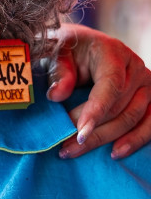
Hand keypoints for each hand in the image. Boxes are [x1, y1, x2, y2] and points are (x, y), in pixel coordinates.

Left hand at [48, 24, 150, 158]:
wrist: (80, 46)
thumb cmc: (66, 50)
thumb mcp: (56, 53)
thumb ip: (58, 72)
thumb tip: (56, 96)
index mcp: (112, 51)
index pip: (111, 85)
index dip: (96, 110)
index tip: (79, 132)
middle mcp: (135, 67)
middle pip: (119, 106)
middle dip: (92, 129)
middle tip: (64, 146)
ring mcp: (146, 84)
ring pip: (132, 119)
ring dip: (105, 139)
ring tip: (75, 151)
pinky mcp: (150, 99)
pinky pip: (149, 124)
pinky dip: (134, 140)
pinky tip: (115, 153)